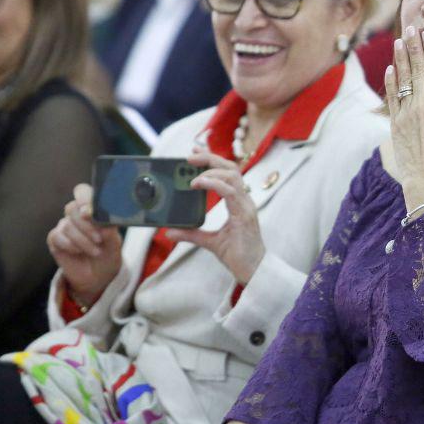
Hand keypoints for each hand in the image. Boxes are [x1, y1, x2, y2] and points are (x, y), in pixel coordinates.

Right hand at [46, 183, 122, 305]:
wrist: (99, 276)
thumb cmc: (108, 254)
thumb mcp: (115, 241)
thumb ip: (108, 227)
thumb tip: (95, 218)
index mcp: (92, 209)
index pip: (82, 191)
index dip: (83, 198)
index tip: (89, 212)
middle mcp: (76, 215)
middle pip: (72, 208)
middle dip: (87, 225)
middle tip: (99, 239)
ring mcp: (64, 226)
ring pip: (67, 225)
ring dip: (83, 240)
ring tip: (96, 252)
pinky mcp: (55, 239)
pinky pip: (57, 236)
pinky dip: (70, 245)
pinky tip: (79, 252)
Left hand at [166, 151, 263, 284]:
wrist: (253, 271)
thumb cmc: (237, 255)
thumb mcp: (210, 241)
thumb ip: (192, 234)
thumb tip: (170, 231)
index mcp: (239, 203)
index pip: (228, 173)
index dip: (212, 160)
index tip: (195, 152)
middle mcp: (244, 200)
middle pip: (231, 168)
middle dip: (210, 158)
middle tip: (190, 156)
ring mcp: (246, 206)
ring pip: (232, 176)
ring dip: (211, 170)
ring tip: (193, 174)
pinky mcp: (244, 215)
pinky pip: (231, 192)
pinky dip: (214, 184)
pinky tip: (199, 183)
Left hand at [384, 25, 423, 204]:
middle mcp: (421, 105)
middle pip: (418, 70)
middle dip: (414, 47)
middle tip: (411, 29)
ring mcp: (406, 113)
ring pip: (402, 80)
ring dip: (401, 59)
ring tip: (399, 41)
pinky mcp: (395, 123)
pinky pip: (392, 97)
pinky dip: (391, 82)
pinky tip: (390, 68)